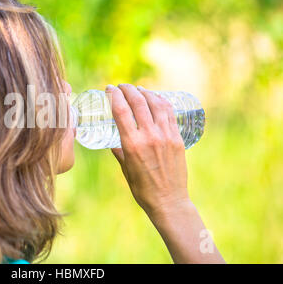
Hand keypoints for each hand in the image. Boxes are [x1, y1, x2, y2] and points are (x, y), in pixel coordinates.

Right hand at [106, 84, 189, 218]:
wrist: (168, 201)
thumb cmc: (142, 189)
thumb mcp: (125, 169)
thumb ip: (119, 151)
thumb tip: (112, 141)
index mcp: (132, 144)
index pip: (121, 111)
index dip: (114, 95)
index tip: (109, 89)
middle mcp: (149, 136)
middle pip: (138, 102)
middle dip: (128, 90)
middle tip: (122, 86)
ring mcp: (166, 136)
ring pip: (156, 104)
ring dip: (145, 92)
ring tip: (138, 89)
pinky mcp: (177, 139)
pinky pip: (169, 113)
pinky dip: (161, 102)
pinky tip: (156, 98)